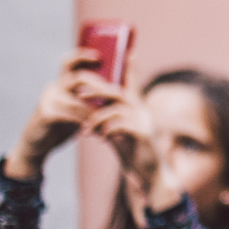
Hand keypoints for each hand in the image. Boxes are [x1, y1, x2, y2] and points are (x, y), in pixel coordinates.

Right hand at [6, 49, 119, 179]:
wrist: (36, 145)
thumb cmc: (60, 125)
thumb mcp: (75, 109)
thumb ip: (87, 98)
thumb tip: (113, 90)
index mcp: (61, 83)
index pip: (70, 62)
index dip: (83, 55)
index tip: (100, 56)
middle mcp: (53, 87)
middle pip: (80, 78)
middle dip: (101, 86)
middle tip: (117, 95)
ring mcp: (48, 99)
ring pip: (78, 100)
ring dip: (95, 111)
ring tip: (109, 120)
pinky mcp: (45, 114)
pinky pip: (71, 115)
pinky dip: (84, 122)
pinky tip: (93, 130)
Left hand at [84, 58, 183, 214]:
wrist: (152, 177)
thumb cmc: (136, 156)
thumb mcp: (122, 135)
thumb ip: (112, 121)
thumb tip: (96, 114)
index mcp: (138, 109)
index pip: (133, 84)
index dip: (131, 68)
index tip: (129, 52)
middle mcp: (143, 112)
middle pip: (118, 92)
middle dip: (96, 89)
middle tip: (77, 90)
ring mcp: (145, 122)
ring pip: (116, 108)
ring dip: (97, 117)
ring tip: (86, 130)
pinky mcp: (143, 135)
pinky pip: (120, 124)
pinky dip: (106, 129)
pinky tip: (99, 138)